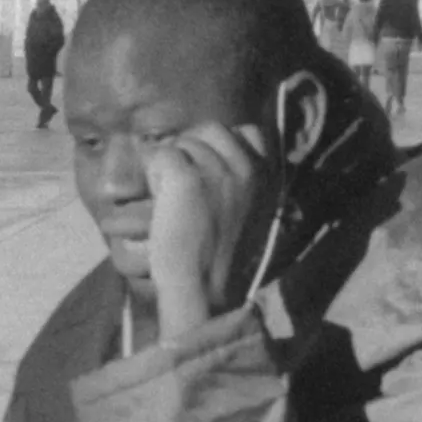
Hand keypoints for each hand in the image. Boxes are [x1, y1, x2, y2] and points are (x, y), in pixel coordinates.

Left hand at [143, 123, 272, 336]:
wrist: (204, 291)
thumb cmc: (218, 259)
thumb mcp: (248, 214)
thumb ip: (243, 182)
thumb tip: (217, 156)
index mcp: (268, 178)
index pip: (248, 132)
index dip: (221, 147)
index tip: (209, 174)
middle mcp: (248, 169)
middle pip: (210, 129)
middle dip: (192, 151)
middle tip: (184, 190)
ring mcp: (218, 171)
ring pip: (183, 142)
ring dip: (171, 166)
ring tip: (174, 203)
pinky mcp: (186, 178)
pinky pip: (161, 155)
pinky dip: (153, 175)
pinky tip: (161, 203)